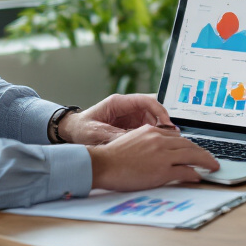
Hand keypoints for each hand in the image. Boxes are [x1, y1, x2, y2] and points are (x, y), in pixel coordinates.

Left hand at [58, 93, 173, 144]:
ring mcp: (130, 115)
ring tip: (167, 141)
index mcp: (119, 102)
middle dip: (164, 119)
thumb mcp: (98, 134)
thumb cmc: (82, 129)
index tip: (167, 122)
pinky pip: (148, 127)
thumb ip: (117, 136)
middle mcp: (127, 106)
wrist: (73, 132)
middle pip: (153, 108)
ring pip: (153, 118)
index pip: (145, 100)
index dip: (159, 109)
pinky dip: (154, 135)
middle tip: (173, 134)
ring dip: (160, 128)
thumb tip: (136, 141)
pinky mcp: (131, 124)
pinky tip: (158, 144)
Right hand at [87, 125, 219, 190]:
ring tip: (212, 166)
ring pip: (192, 155)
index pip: (178, 137)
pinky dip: (194, 173)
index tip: (197, 149)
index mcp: (152, 132)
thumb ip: (150, 142)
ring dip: (205, 161)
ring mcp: (162, 155)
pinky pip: (185, 171)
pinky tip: (199, 176)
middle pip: (189, 144)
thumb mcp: (134, 140)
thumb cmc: (114, 157)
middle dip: (203, 152)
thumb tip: (162, 149)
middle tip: (211, 158)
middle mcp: (160, 140)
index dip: (190, 144)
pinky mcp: (162, 170)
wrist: (103, 164)